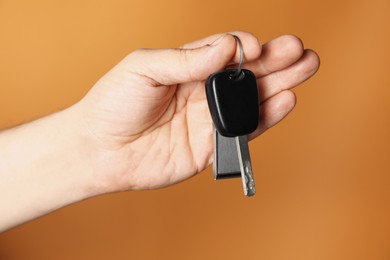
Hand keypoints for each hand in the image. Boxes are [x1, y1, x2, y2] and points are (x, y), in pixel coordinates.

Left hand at [76, 31, 319, 192]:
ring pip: (251, 100)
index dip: (245, 47)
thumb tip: (227, 48)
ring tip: (304, 70)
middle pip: (246, 74)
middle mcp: (201, 92)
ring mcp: (208, 119)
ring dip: (280, 85)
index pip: (226, 51)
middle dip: (276, 61)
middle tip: (301, 51)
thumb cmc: (113, 104)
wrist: (98, 150)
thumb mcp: (143, 68)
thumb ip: (186, 60)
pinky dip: (265, 118)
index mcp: (186, 67)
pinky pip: (243, 131)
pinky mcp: (210, 147)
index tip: (257, 46)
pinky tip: (284, 101)